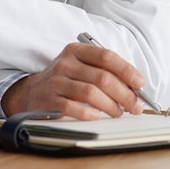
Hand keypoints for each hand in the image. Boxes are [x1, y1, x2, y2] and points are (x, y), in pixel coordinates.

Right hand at [0, 42, 145, 118]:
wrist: (30, 93)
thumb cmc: (63, 80)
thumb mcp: (79, 67)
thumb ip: (103, 71)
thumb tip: (134, 86)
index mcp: (75, 51)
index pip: (106, 56)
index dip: (127, 70)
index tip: (140, 83)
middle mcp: (65, 64)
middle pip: (102, 77)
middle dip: (125, 94)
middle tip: (135, 106)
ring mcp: (56, 82)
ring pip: (91, 93)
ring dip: (111, 106)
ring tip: (118, 113)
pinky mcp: (50, 101)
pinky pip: (74, 108)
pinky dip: (90, 114)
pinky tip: (98, 117)